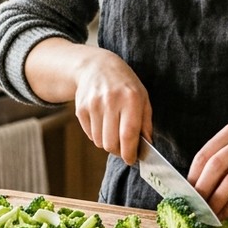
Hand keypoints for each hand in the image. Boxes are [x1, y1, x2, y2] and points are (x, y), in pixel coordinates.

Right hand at [71, 48, 152, 164]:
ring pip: (100, 142)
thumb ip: (146, 122)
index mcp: (130, 98)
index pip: (128, 134)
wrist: (96, 67)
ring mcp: (93, 105)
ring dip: (108, 143)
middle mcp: (110, 101)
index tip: (132, 160)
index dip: (130, 152)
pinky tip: (103, 123)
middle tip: (124, 148)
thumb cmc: (124, 84)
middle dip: (119, 151)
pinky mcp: (81, 109)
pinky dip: (98, 135)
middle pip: (111, 143)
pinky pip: (90, 135)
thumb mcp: (142, 97)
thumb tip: (147, 145)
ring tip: (113, 131)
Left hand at [187, 124, 227, 220]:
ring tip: (209, 214)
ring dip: (217, 201)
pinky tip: (226, 214)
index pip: (204, 155)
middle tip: (195, 207)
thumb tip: (196, 185)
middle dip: (202, 190)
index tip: (186, 194)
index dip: (192, 176)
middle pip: (215, 166)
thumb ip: (222, 158)